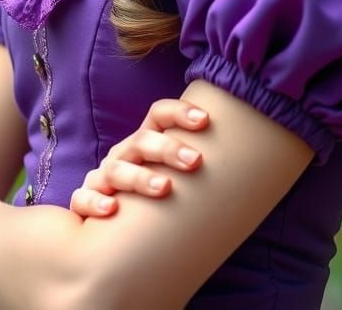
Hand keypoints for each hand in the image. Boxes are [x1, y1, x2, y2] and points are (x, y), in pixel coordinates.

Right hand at [69, 98, 208, 217]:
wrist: (113, 229)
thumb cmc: (155, 199)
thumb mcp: (176, 177)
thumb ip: (200, 168)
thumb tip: (257, 169)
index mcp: (147, 142)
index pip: (159, 114)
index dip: (180, 112)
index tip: (206, 121)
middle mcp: (125, 154)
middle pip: (143, 140)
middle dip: (169, 148)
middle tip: (195, 162)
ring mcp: (104, 178)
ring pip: (117, 168)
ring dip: (140, 177)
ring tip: (164, 188)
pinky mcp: (84, 203)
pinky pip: (84, 199)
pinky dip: (96, 202)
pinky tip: (112, 210)